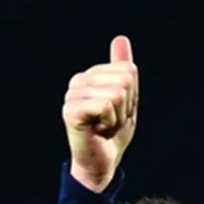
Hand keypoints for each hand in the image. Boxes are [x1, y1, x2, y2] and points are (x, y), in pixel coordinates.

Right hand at [63, 36, 139, 191]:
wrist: (101, 164)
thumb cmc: (112, 135)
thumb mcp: (126, 100)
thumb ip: (122, 69)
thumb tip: (120, 38)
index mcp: (91, 75)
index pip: (129, 70)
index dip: (132, 96)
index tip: (118, 112)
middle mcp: (79, 80)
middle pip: (124, 79)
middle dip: (126, 106)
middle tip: (111, 122)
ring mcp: (72, 94)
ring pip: (117, 93)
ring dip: (118, 117)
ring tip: (105, 127)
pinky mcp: (71, 110)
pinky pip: (106, 105)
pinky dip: (110, 122)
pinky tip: (98, 131)